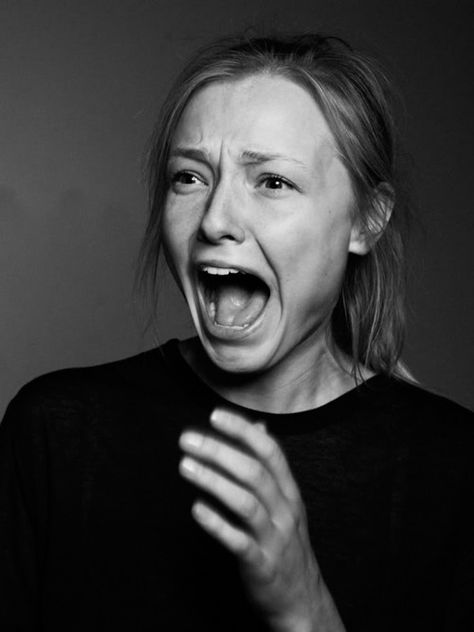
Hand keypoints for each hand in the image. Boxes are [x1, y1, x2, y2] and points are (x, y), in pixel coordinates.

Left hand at [178, 407, 345, 631]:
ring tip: (185, 466)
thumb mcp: (284, 501)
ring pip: (246, 503)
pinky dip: (217, 524)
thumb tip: (259, 426)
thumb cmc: (285, 542)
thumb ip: (269, 466)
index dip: (243, 431)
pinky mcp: (261, 565)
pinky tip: (196, 509)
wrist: (301, 599)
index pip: (270, 452)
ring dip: (213, 482)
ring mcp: (274, 539)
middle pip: (254, 473)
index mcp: (289, 492)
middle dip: (219, 451)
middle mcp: (284, 511)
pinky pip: (239, 541)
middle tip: (187, 439)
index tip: (215, 415)